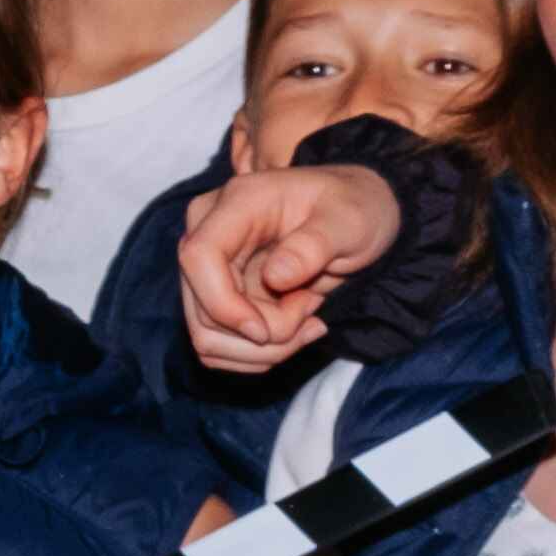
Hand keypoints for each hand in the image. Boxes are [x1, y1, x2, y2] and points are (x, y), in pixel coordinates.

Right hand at [170, 165, 406, 375]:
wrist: (357, 215)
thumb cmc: (355, 209)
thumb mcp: (351, 221)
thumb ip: (315, 245)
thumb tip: (274, 277)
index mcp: (237, 203)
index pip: (198, 257)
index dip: (223, 304)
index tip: (265, 331)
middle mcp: (210, 232)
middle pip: (203, 309)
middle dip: (263, 333)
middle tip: (311, 310)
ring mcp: (209, 267)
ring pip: (208, 337)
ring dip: (264, 349)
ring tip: (307, 317)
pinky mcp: (216, 295)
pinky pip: (219, 345)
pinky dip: (259, 353)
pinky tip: (296, 326)